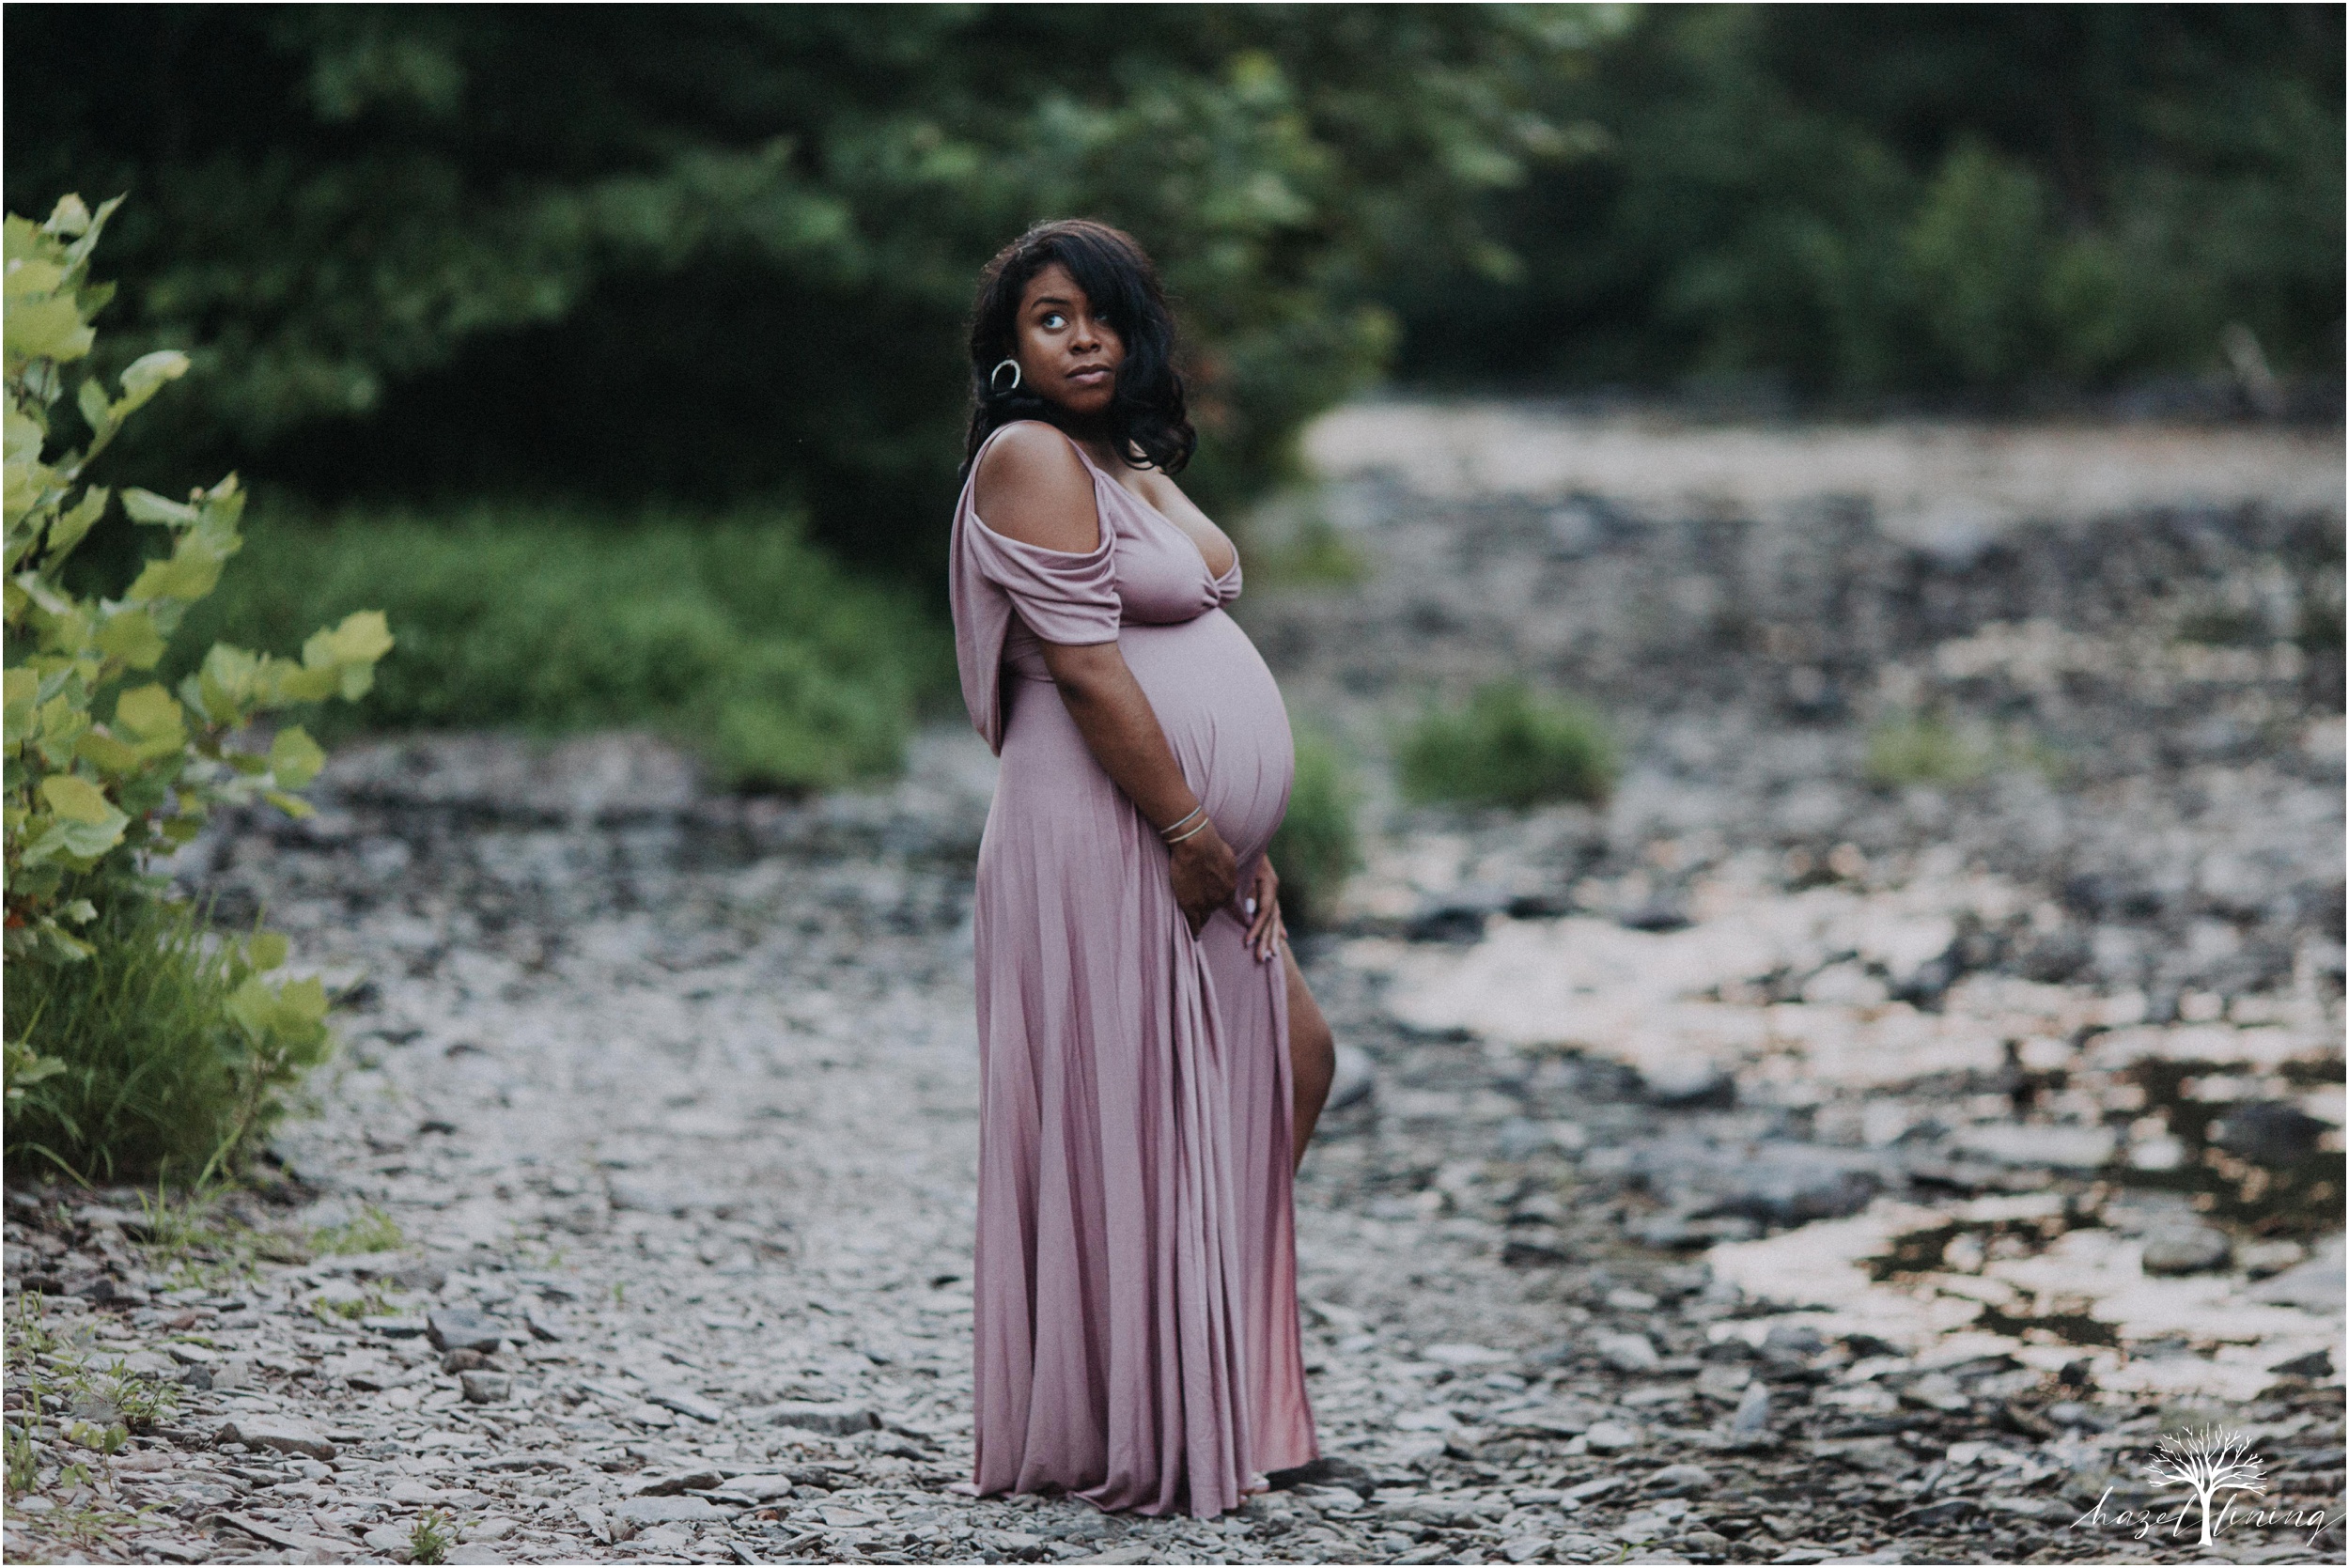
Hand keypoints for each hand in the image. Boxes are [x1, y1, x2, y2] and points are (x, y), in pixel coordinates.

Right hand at [1168, 821, 1236, 937]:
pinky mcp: (1190, 905)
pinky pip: (1193, 923)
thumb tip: (1226, 869)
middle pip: (1215, 909)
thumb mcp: (1227, 857)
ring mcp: (1205, 904)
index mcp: (1231, 887)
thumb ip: (1226, 869)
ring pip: (1204, 917)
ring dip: (1200, 917)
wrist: (1196, 845)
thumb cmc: (1211, 844)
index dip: (1222, 904)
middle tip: (1201, 904)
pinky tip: (1194, 936)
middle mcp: (1220, 899)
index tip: (1222, 910)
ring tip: (1197, 922)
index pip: (1228, 903)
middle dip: (1209, 906)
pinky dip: (1194, 930)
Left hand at [1241, 856, 1283, 961]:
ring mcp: (1272, 888)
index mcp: (1269, 882)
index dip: (1257, 928)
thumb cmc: (1239, 850)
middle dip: (1266, 939)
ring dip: (1272, 937)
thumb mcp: (1242, 868)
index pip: (1265, 911)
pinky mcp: (1267, 889)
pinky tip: (1282, 936)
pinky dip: (1276, 924)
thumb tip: (1251, 911)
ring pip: (1274, 917)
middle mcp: (1273, 887)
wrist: (1243, 832)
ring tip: (1272, 955)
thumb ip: (1247, 890)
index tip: (1247, 942)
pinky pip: (1274, 911)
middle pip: (1272, 918)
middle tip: (1262, 958)